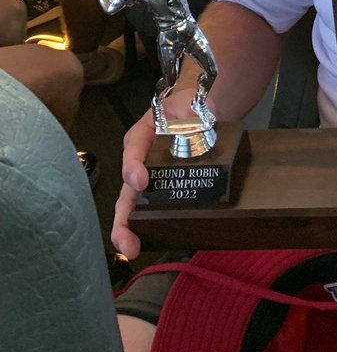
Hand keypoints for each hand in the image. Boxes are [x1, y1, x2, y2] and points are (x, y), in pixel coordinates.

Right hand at [112, 91, 196, 258]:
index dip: (134, 166)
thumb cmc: (186, 107)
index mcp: (142, 136)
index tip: (140, 181)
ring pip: (133, 206)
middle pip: (126, 189)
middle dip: (123, 217)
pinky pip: (153, 209)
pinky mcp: (162, 191)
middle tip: (125, 239)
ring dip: (130, 229)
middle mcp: (139, 161)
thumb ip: (190, 109)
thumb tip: (193, 118)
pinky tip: (152, 243)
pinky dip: (149, 227)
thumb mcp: (189, 102)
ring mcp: (149, 179)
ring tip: (132, 249)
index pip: (134, 150)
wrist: (199, 114)